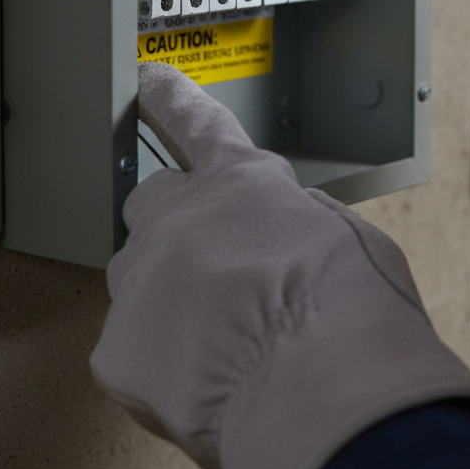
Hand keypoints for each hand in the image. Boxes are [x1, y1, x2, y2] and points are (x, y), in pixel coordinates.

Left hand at [90, 63, 469, 468]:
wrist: (320, 386)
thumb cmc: (352, 308)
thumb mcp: (347, 236)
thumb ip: (299, 221)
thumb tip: (280, 234)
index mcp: (241, 184)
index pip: (198, 124)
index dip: (173, 100)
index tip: (149, 82)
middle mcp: (178, 220)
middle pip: (151, 204)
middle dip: (174, 224)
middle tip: (210, 266)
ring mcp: (140, 284)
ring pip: (136, 280)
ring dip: (166, 297)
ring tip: (217, 340)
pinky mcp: (117, 350)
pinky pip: (131, 350)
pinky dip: (162, 364)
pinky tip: (204, 383)